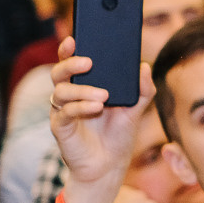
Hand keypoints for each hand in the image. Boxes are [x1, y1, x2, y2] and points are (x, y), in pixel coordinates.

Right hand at [48, 37, 154, 202]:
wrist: (110, 165)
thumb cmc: (119, 133)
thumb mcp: (136, 108)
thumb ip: (142, 88)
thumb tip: (144, 67)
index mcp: (85, 85)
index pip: (72, 61)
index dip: (70, 48)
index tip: (76, 37)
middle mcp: (70, 94)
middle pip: (59, 72)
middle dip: (70, 64)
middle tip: (89, 62)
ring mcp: (63, 111)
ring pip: (60, 92)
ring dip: (82, 91)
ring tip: (103, 96)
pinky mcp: (61, 128)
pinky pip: (64, 112)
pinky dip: (80, 108)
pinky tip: (96, 107)